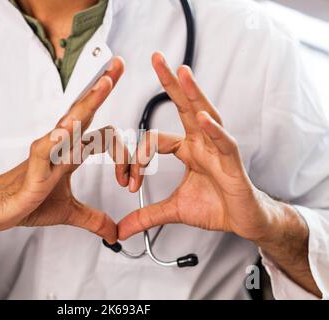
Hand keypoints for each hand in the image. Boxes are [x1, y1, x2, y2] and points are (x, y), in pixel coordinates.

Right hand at [0, 57, 127, 256]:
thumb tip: (113, 233)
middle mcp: (60, 145)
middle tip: (117, 66)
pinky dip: (58, 139)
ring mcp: (46, 153)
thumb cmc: (28, 202)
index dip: (123, 149)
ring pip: (69, 122)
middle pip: (84, 111)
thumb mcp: (69, 212)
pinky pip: (45, 148)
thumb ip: (94, 218)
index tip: (133, 176)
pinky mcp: (33, 167)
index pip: (100, 131)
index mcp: (71, 152)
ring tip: (105, 84)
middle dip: (102, 88)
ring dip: (88, 103)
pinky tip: (68, 130)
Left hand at [118, 53, 281, 242]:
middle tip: (156, 58)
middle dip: (171, 83)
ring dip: (194, 94)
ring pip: (206, 116)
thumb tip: (121, 229)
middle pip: (185, 107)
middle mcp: (202, 143)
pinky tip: (204, 118)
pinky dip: (214, 131)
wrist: (244, 221)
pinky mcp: (233, 163)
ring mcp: (218, 150)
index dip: (139, 158)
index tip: (129, 182)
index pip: (156, 140)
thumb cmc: (215, 207)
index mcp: (188, 149)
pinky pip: (223, 143)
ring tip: (182, 72)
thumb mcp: (173, 210)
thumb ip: (147, 215)